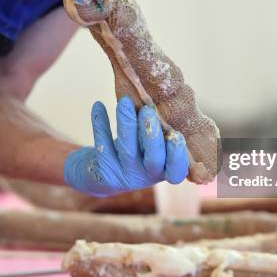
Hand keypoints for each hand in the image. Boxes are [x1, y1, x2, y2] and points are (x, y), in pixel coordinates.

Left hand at [64, 97, 189, 196]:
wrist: (106, 174)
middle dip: (151, 135)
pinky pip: (103, 146)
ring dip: (126, 123)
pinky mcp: (105, 173)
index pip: (176, 169)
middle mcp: (148, 176)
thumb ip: (159, 130)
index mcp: (165, 169)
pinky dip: (101, 124)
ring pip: (127, 150)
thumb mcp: (152, 144)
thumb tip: (158, 99)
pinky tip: (98, 106)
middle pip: (153, 159)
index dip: (178, 156)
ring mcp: (126, 176)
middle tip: (147, 111)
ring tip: (124, 102)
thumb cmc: (138, 151)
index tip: (176, 136)